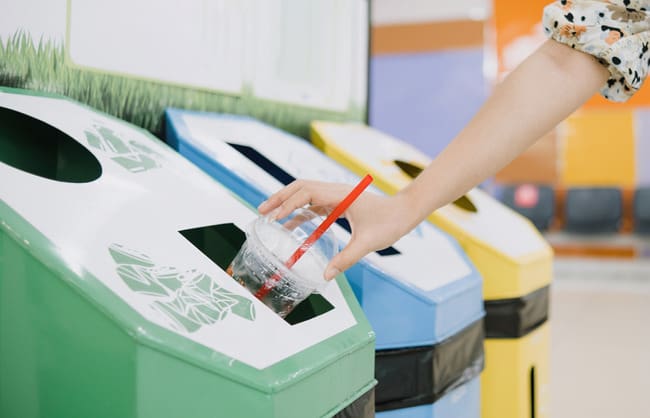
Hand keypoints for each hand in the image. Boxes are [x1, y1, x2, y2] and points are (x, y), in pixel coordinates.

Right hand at [258, 180, 414, 279]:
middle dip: (280, 198)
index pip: (306, 194)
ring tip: (270, 216)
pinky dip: (300, 211)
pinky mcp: (339, 203)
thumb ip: (346, 259)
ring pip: (305, 194)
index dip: (288, 204)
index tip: (273, 217)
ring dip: (287, 203)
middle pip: (300, 188)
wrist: (405, 212)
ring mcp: (336, 196)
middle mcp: (335, 191)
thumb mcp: (366, 243)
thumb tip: (325, 276)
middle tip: (262, 211)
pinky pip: (314, 204)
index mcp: (340, 195)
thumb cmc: (389, 223)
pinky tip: (290, 225)